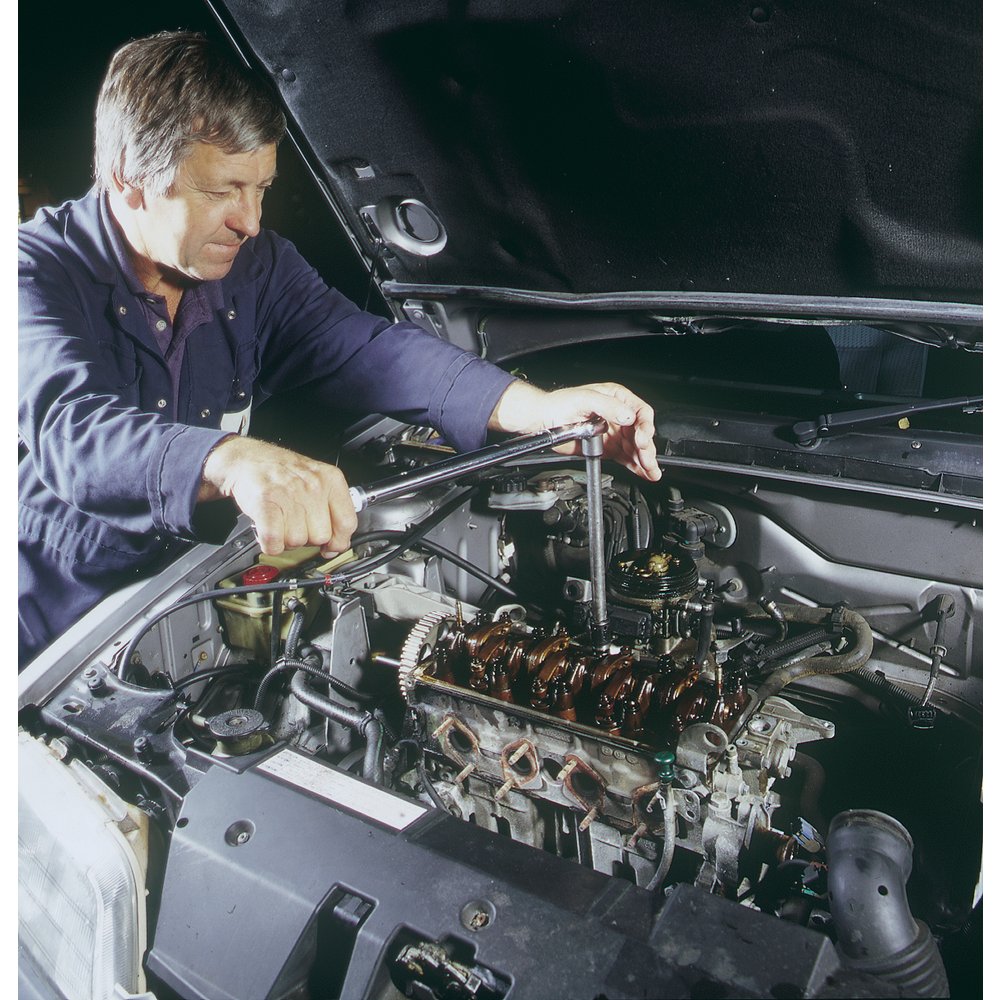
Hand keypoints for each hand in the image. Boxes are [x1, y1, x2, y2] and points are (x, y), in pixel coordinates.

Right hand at [201, 436, 357, 556]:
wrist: (248, 459)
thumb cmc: (282, 472)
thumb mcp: (317, 480)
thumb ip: (333, 509)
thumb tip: (337, 544)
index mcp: (331, 479)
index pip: (348, 523)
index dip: (339, 542)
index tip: (331, 547)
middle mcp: (313, 486)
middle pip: (321, 537)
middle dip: (307, 538)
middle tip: (295, 524)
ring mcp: (289, 494)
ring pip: (297, 542)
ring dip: (286, 539)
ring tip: (281, 521)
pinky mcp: (266, 504)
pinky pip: (275, 542)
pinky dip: (271, 544)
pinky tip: (270, 532)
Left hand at [489, 381, 660, 481]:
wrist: (541, 420)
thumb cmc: (558, 403)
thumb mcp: (584, 399)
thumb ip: (608, 406)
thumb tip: (628, 416)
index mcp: (616, 399)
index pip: (640, 412)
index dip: (645, 426)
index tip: (642, 439)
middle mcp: (618, 416)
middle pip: (641, 433)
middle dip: (647, 448)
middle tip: (647, 460)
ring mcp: (613, 434)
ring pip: (636, 448)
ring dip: (645, 460)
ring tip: (652, 471)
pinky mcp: (607, 449)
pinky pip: (625, 458)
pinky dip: (635, 466)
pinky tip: (645, 473)